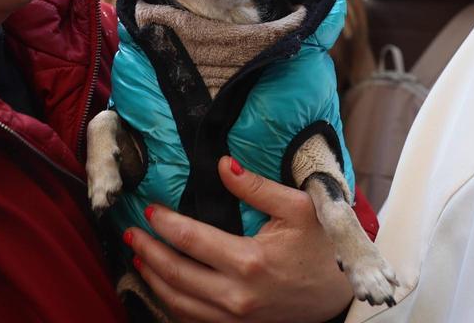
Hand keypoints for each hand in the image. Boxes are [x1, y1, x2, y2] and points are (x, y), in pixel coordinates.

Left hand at [125, 157, 353, 322]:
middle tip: (131, 233)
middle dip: (147, 252)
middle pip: (175, 274)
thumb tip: (223, 165)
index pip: (191, 239)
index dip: (164, 224)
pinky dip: (171, 304)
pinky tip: (162, 287)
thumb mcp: (299, 208)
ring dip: (152, 279)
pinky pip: (193, 320)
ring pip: (178, 302)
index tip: (149, 210)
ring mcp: (235, 317)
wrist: (342, 295)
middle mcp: (237, 295)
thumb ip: (257, 187)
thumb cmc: (323, 247)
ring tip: (138, 258)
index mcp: (250, 261)